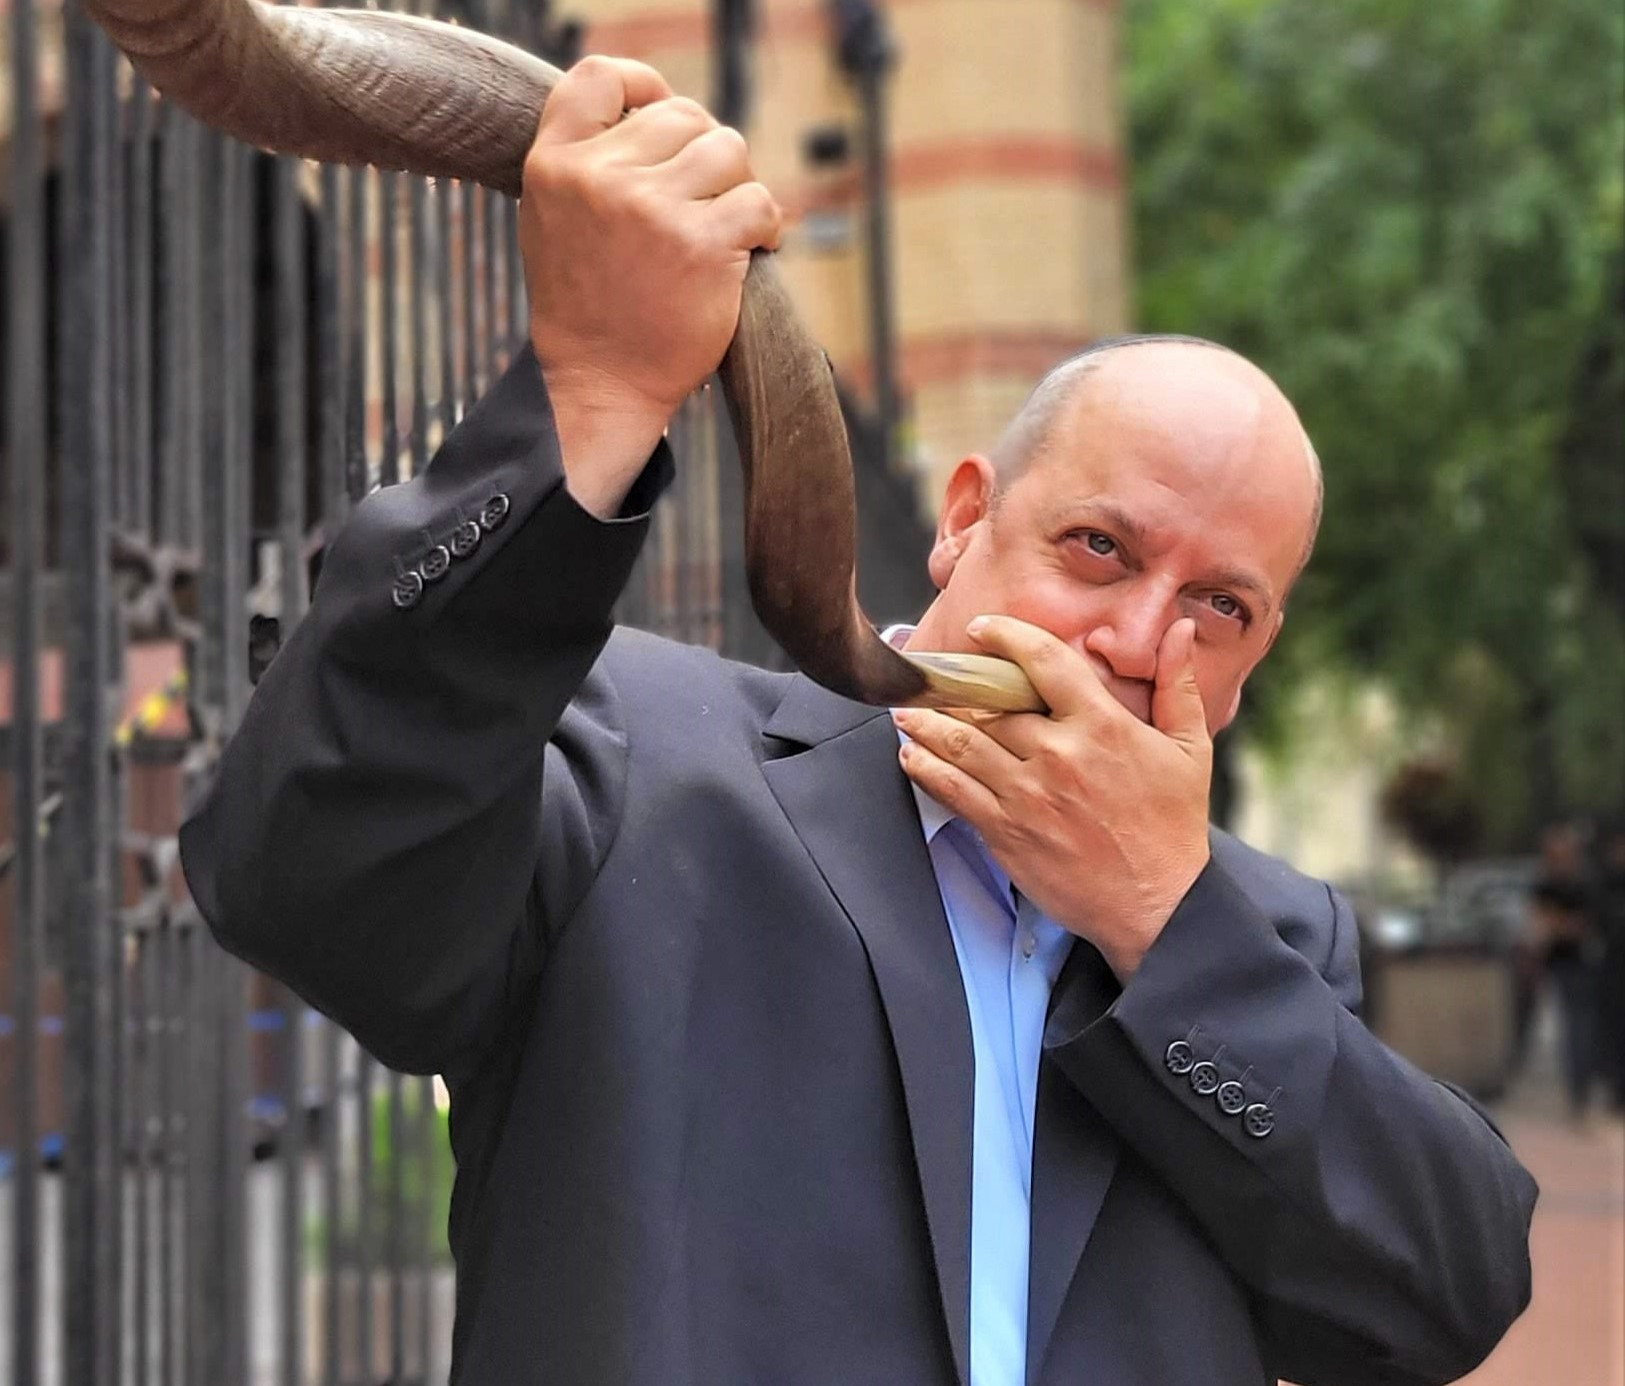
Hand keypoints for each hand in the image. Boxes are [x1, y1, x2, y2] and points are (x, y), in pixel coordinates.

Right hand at [520, 57, 782, 511]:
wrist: (599, 385)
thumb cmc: (585, 307)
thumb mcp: (553, 219)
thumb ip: (586, 161)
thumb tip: (653, 108)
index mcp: (555, 165)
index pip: (600, 77)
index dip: (644, 84)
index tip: (664, 112)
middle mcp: (600, 179)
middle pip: (682, 116)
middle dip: (705, 154)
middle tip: (705, 201)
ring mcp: (652, 210)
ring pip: (727, 149)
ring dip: (739, 185)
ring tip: (728, 225)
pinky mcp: (702, 245)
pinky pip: (759, 201)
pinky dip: (767, 226)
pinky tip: (754, 248)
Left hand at [892, 616, 1212, 979]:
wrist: (1158, 904)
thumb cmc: (1172, 826)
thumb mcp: (1188, 748)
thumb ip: (1178, 683)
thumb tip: (1181, 629)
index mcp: (1102, 725)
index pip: (1043, 661)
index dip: (1006, 636)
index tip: (983, 629)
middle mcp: (1058, 754)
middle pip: (991, 705)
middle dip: (958, 687)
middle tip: (935, 677)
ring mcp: (1027, 794)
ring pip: (961, 744)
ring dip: (927, 723)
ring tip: (907, 710)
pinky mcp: (1006, 831)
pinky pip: (953, 791)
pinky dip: (925, 769)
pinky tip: (912, 756)